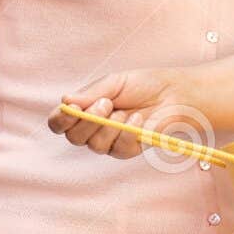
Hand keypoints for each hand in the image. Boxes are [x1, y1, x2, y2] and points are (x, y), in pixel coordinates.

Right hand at [47, 68, 200, 159]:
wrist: (174, 94)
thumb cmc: (144, 85)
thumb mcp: (114, 83)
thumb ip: (90, 94)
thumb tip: (66, 101)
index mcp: (85, 111)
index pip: (59, 123)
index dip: (61, 119)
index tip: (72, 108)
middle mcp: (93, 130)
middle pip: (74, 137)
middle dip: (88, 121)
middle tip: (106, 103)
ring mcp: (110, 142)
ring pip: (95, 145)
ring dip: (109, 126)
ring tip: (124, 111)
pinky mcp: (128, 150)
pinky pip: (118, 149)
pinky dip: (127, 132)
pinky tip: (137, 120)